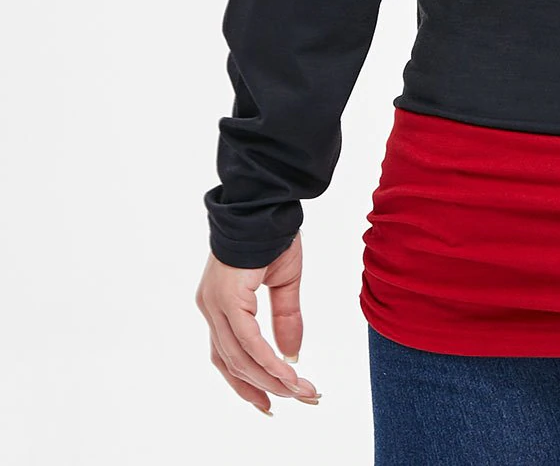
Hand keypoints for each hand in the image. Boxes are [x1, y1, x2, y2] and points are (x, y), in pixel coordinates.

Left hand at [196, 235, 320, 414]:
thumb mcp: (283, 282)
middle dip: (266, 387)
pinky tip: (287, 373)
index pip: (229, 356)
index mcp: (219, 304)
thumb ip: (285, 318)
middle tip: (299, 399)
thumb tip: (292, 355)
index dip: (248, 382)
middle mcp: (210, 308)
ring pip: (239, 357)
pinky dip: (267, 360)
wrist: (267, 204)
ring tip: (300, 390)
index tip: (270, 404)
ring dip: (271, 378)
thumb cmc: (273, 234)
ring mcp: (214, 304)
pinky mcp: (227, 299)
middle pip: (233, 363)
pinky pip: (247, 341)